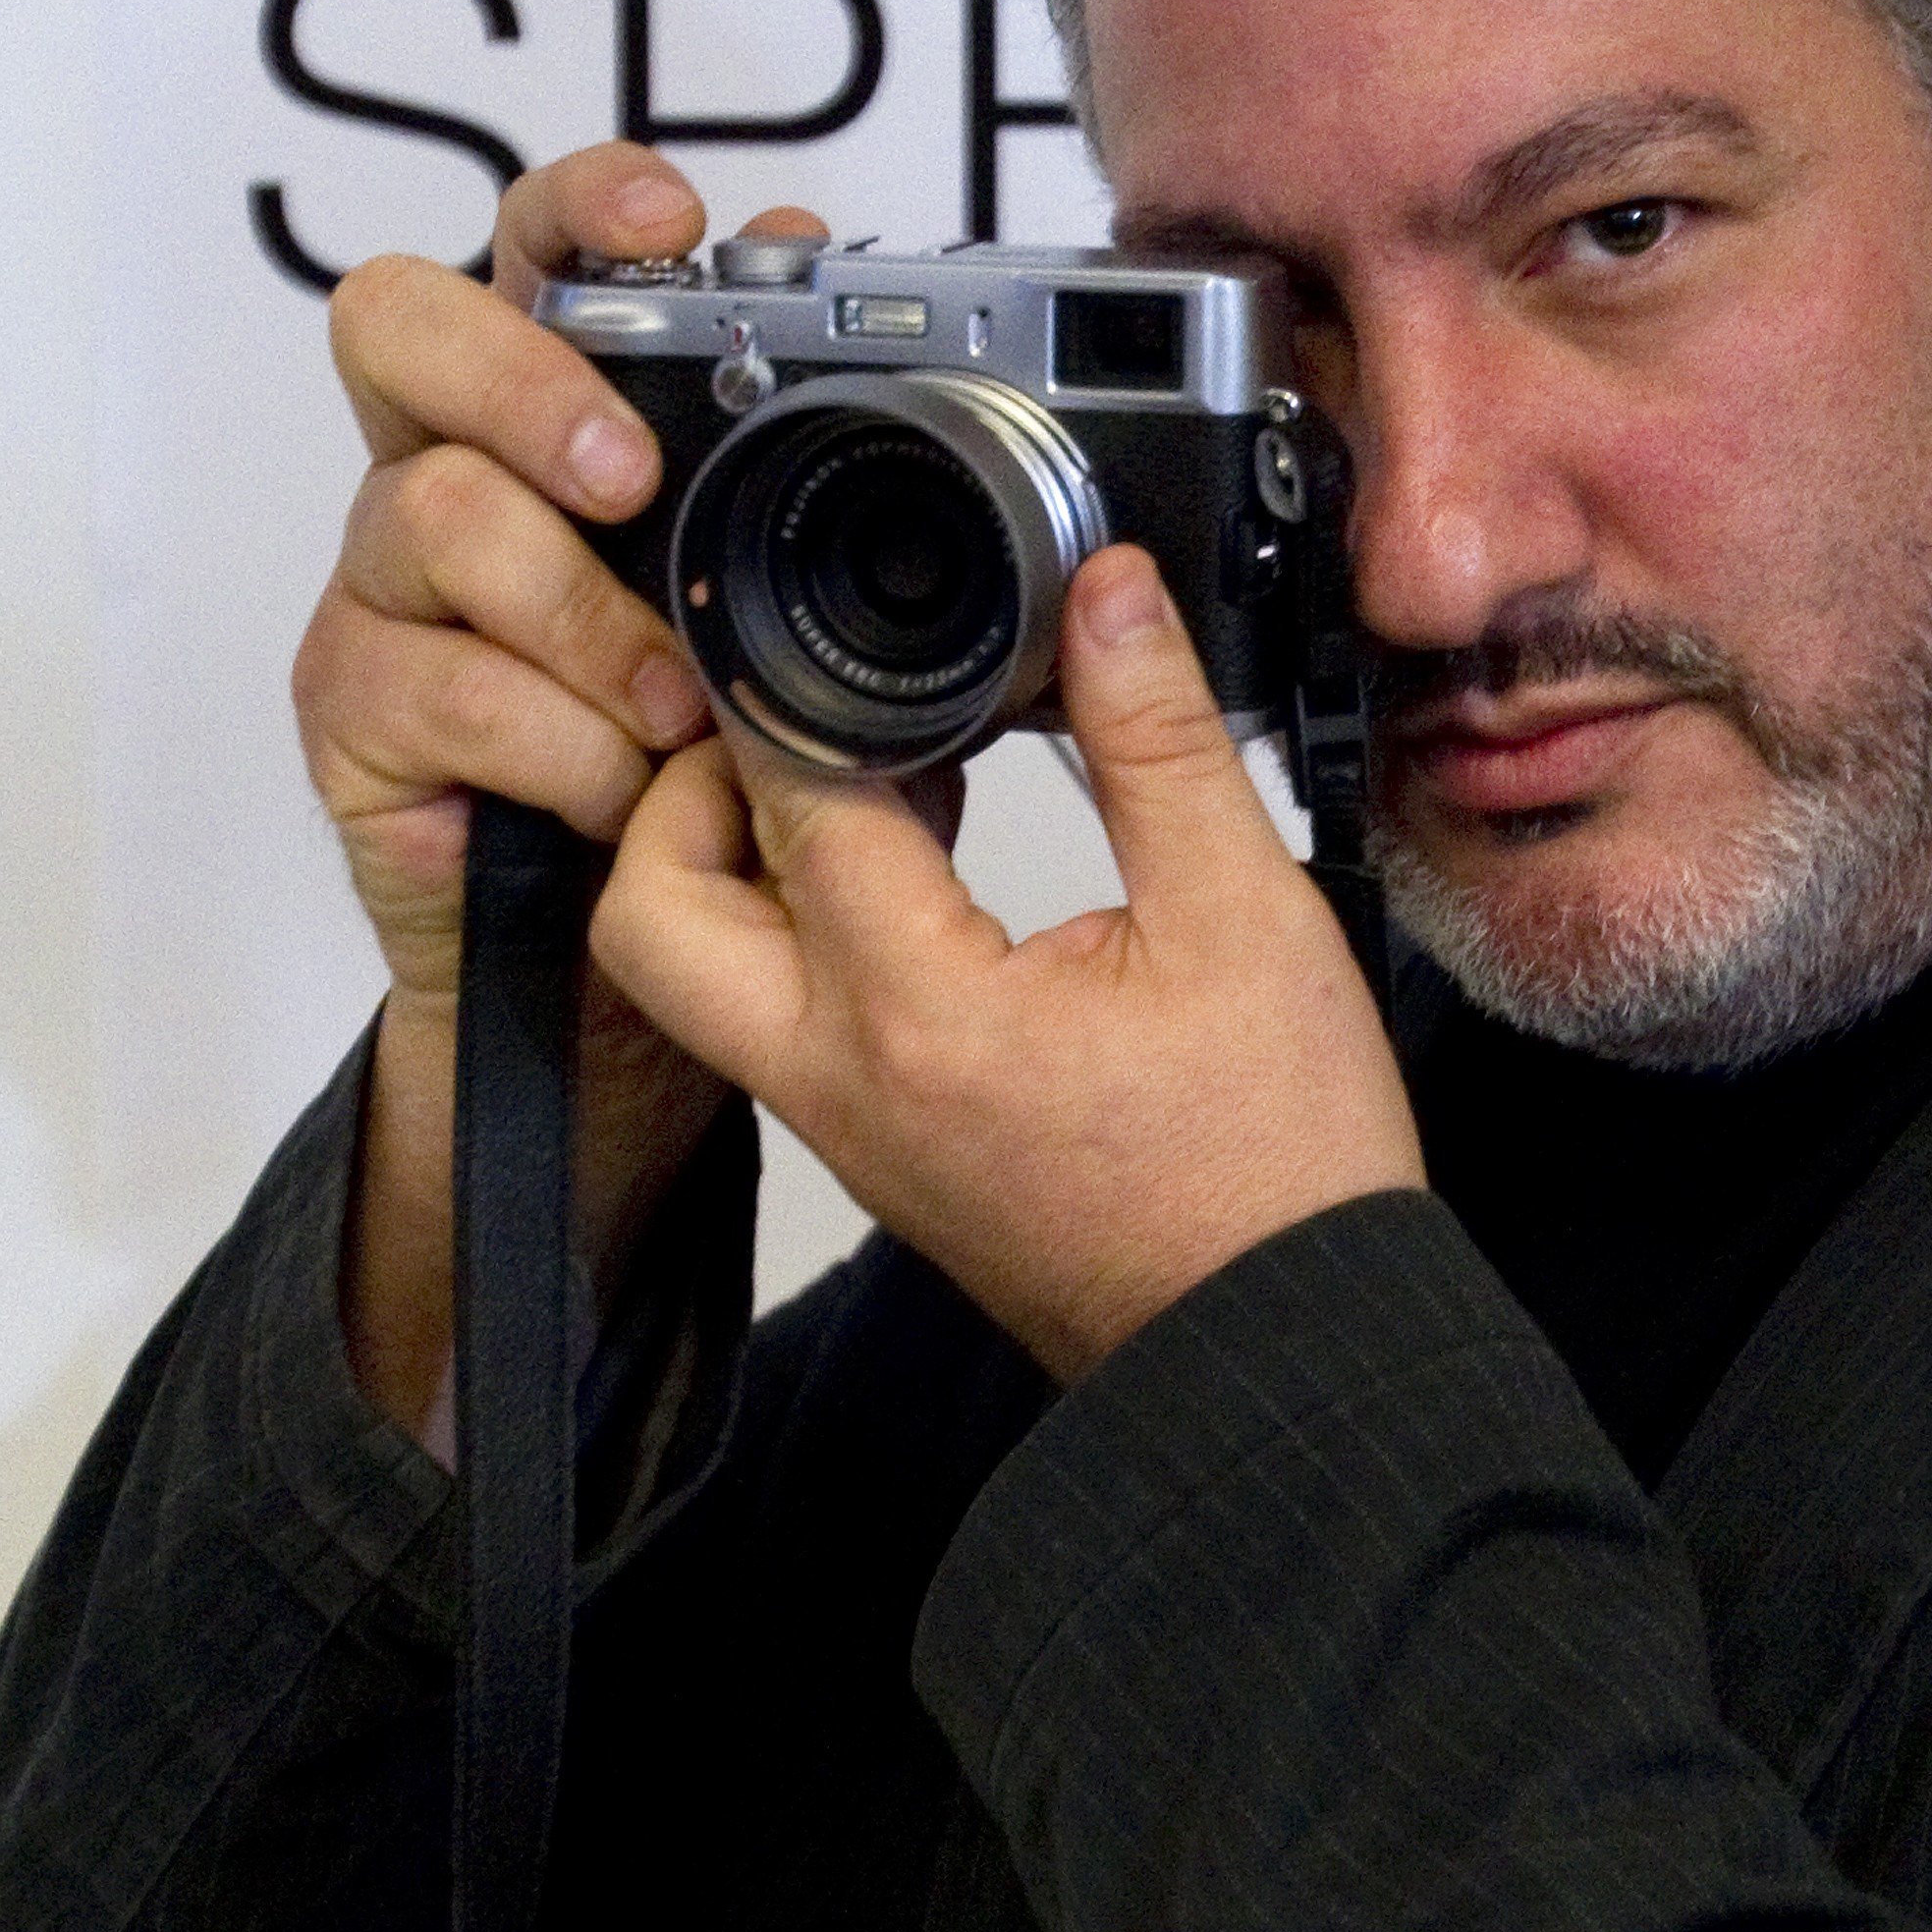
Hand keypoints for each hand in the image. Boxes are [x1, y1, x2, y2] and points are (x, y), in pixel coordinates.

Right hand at [297, 144, 803, 1453]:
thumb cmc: (746, 774)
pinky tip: (627, 783)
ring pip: (428, 517)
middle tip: (629, 474)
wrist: (649, 976)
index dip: (588, 210)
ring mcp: (394, 587)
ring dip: (574, 608)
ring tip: (676, 702)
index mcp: (587, 420)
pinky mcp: (361, 712)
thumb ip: (878, 526)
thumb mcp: (840, 634)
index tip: (676, 222)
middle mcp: (467, 472)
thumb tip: (995, 412)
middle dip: (525, 382)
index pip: (545, 252)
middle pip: (403, 329)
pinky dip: (552, 740)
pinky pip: (431, 686)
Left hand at [595, 544, 1423, 1384]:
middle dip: (684, 793)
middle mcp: (842, 1079)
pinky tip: (919, 878)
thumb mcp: (1247, 917)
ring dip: (733, 868)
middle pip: (648, 912)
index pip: (792, 804)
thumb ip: (1160, 740)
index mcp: (918, 1011)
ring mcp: (849, 1131)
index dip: (799, 691)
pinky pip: (772, 1025)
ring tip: (865, 785)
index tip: (817, 614)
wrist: (1282, 1337)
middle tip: (793, 724)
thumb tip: (1109, 594)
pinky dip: (797, 934)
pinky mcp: (879, 1157)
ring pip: (693, 977)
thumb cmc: (1275, 1162)